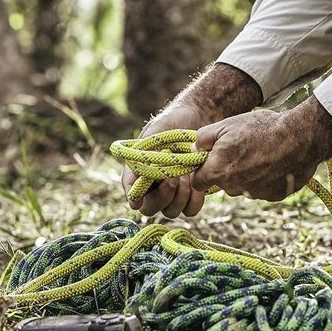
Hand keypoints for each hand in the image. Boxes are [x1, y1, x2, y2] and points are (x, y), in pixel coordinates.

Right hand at [121, 63, 262, 217]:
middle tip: (173, 178)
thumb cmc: (172, 122)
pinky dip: (195, 200)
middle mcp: (154, 187)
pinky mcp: (191, 194)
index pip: (132, 192)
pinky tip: (199, 185)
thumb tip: (142, 171)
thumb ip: (147, 149)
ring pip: (171, 211)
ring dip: (179, 197)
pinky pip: (190, 209)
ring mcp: (173, 193)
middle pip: (150, 208)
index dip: (134, 198)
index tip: (138, 201)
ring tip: (187, 176)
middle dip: (162, 197)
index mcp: (140, 172)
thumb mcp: (157, 132)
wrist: (199, 118)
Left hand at [191, 96, 331, 200]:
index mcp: (217, 173)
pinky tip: (274, 161)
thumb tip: (195, 148)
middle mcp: (233, 189)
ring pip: (242, 186)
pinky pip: (262, 188)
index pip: (197, 182)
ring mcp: (254, 195)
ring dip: (247, 174)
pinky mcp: (273, 196)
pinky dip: (265, 178)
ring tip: (260, 152)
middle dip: (226, 170)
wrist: (299, 137)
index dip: (202, 169)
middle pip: (222, 183)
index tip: (212, 157)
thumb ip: (202, 138)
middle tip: (240, 150)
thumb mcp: (225, 125)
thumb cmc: (260, 129)